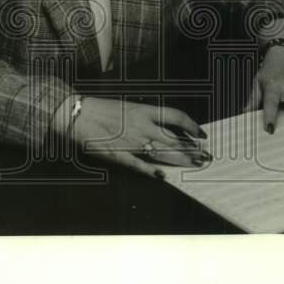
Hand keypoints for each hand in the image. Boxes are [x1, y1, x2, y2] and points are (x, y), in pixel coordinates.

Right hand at [70, 97, 210, 178]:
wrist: (78, 115)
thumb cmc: (102, 109)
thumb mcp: (128, 107)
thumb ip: (146, 117)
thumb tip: (163, 127)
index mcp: (144, 111)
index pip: (176, 117)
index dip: (192, 126)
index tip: (202, 134)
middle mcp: (142, 126)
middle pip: (174, 139)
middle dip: (192, 150)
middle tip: (205, 157)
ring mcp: (132, 142)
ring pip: (163, 153)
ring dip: (181, 161)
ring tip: (195, 165)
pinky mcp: (120, 155)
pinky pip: (140, 165)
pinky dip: (152, 171)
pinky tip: (164, 176)